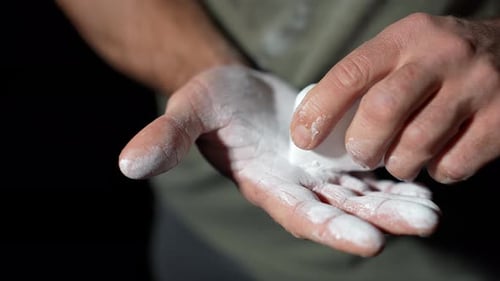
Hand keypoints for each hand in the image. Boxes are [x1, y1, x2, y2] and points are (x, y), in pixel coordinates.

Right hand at [119, 65, 439, 256]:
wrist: (236, 90)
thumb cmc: (211, 102)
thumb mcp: (188, 111)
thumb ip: (165, 139)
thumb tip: (127, 163)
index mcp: (264, 184)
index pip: (298, 214)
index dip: (330, 228)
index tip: (369, 242)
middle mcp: (295, 187)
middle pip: (340, 211)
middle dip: (379, 220)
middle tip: (424, 224)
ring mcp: (317, 173)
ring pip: (360, 195)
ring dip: (395, 204)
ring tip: (431, 212)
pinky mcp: (333, 155)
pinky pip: (366, 172)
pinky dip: (392, 180)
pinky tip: (422, 182)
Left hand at [290, 13, 499, 182]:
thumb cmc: (438, 60)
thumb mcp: (403, 50)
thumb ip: (367, 79)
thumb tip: (319, 125)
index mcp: (405, 38)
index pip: (350, 74)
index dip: (320, 111)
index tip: (304, 137)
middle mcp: (441, 57)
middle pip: (382, 110)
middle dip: (362, 144)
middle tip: (361, 155)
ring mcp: (476, 87)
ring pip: (417, 144)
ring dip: (398, 163)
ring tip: (399, 158)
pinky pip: (453, 163)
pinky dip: (435, 171)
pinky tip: (435, 157)